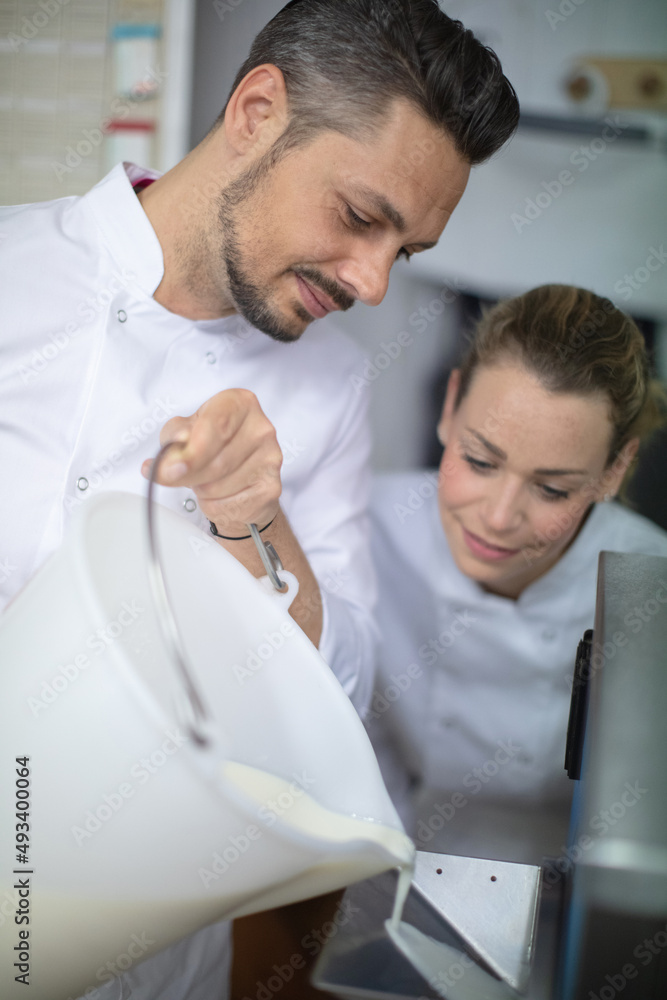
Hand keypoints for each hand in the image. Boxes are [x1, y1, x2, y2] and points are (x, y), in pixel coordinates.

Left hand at [142, 389, 281, 536]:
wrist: (240, 473)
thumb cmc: (211, 446)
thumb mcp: (183, 431)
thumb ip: (173, 440)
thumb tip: (171, 461)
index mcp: (240, 403)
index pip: (216, 427)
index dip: (190, 453)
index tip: (169, 470)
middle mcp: (261, 428)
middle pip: (216, 461)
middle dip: (188, 476)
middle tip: (174, 477)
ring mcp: (270, 459)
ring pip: (219, 487)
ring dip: (200, 490)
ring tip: (204, 480)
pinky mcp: (271, 487)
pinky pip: (228, 505)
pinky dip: (213, 505)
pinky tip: (218, 494)